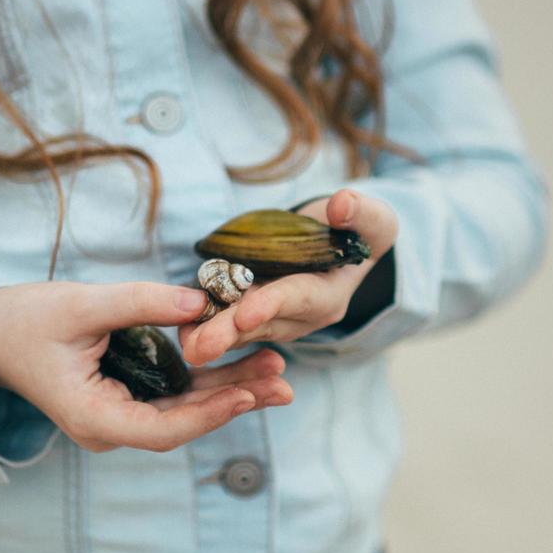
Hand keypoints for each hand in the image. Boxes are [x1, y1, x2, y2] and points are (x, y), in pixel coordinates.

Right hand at [0, 281, 292, 452]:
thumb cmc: (26, 319)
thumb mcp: (81, 303)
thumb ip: (141, 303)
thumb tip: (202, 302)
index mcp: (92, 417)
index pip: (162, 429)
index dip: (209, 414)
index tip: (247, 393)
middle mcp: (110, 428)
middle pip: (184, 423)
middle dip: (235, 400)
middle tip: (284, 381)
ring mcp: (119, 417)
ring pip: (185, 411)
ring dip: (231, 391)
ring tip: (278, 372)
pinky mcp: (127, 398)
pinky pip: (175, 396)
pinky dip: (210, 381)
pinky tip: (247, 367)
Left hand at [179, 188, 397, 365]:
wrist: (343, 245)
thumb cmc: (358, 231)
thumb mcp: (373, 219)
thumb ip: (361, 213)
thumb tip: (340, 205)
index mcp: (329, 297)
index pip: (297, 299)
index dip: (271, 305)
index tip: (245, 312)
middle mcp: (300, 318)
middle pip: (260, 323)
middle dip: (227, 333)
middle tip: (197, 346)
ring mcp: (274, 320)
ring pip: (238, 328)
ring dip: (209, 335)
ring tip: (181, 342)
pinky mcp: (252, 315)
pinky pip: (226, 320)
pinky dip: (204, 323)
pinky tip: (179, 327)